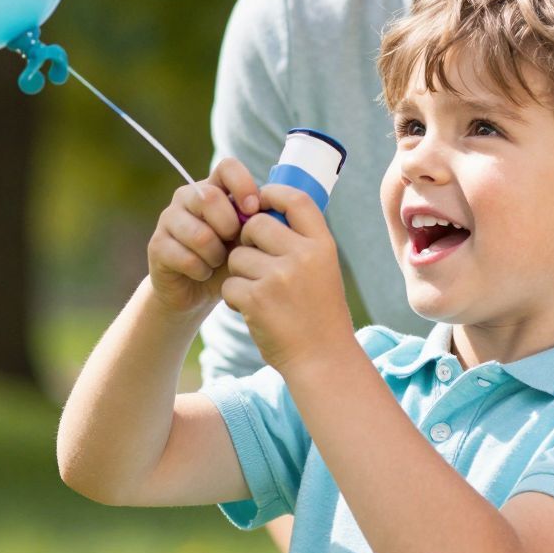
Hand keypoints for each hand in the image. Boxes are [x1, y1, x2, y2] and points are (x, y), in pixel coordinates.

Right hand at [145, 158, 263, 315]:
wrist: (196, 291)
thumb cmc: (229, 260)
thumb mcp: (248, 238)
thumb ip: (258, 222)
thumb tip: (274, 212)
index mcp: (213, 187)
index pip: (228, 166)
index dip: (243, 185)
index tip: (253, 210)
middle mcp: (188, 197)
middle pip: (210, 198)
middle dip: (229, 227)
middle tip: (233, 244)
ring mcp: (169, 219)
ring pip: (200, 234)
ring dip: (216, 255)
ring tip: (218, 262)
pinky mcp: (157, 245)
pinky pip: (187, 258)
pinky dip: (202, 271)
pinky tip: (203, 273)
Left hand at [220, 183, 353, 373]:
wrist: (322, 359)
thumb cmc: (319, 315)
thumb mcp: (323, 271)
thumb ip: (301, 243)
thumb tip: (264, 211)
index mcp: (322, 245)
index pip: (296, 200)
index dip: (273, 193)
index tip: (260, 199)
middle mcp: (302, 256)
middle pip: (255, 224)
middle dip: (247, 240)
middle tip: (255, 263)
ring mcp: (278, 277)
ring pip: (237, 256)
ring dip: (239, 273)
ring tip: (258, 294)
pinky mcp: (256, 298)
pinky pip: (229, 284)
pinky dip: (234, 297)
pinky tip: (251, 311)